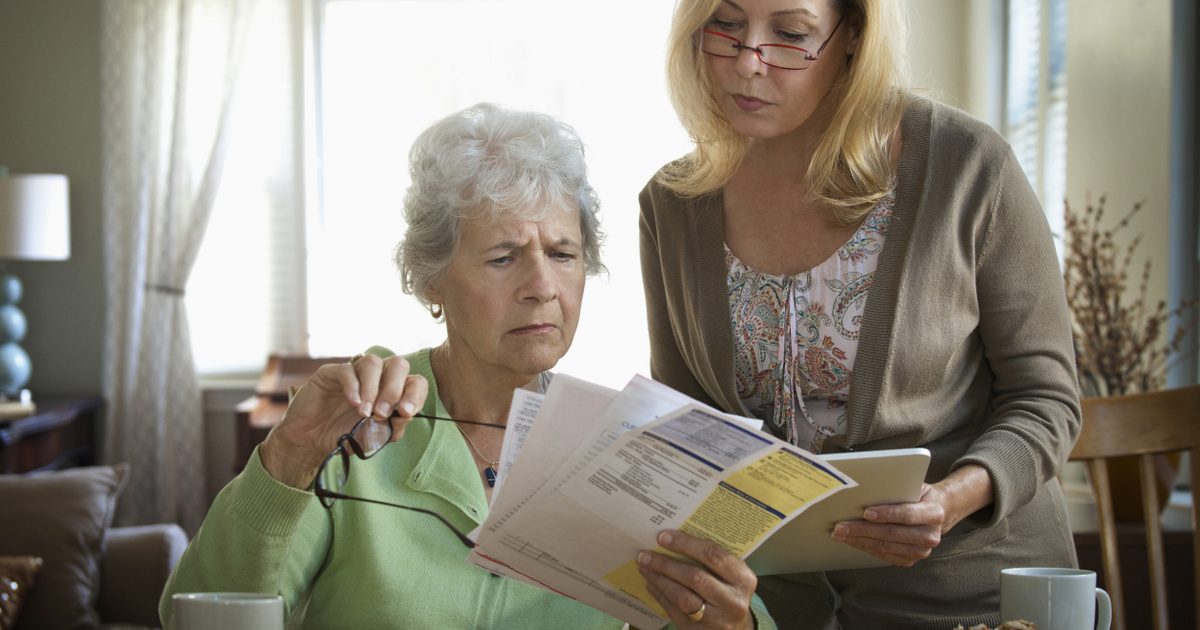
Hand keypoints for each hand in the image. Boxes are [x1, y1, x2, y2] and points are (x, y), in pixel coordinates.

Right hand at [259, 353, 427, 487]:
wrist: (312, 441)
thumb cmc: (347, 436)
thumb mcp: (376, 437)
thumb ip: (394, 426)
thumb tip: (405, 413)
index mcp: (393, 390)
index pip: (415, 382)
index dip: (415, 394)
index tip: (406, 412)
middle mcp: (377, 377)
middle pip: (398, 365)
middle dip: (394, 389)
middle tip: (382, 413)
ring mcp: (354, 372)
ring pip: (373, 363)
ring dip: (372, 389)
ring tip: (365, 413)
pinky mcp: (331, 373)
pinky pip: (346, 371)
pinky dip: (353, 387)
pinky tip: (354, 404)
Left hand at [637, 530, 755, 629]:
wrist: (737, 627)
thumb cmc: (730, 590)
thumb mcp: (731, 574)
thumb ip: (711, 558)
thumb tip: (673, 538)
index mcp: (743, 579)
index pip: (713, 556)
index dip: (686, 544)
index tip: (663, 537)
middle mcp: (733, 601)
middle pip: (695, 578)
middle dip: (666, 564)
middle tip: (645, 554)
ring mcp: (717, 620)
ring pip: (683, 598)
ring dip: (660, 580)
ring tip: (645, 568)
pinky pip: (675, 612)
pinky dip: (660, 595)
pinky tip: (651, 584)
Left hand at [830, 464, 993, 566]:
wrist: (940, 512)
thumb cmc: (920, 495)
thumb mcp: (915, 486)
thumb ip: (897, 488)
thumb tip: (865, 488)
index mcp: (934, 513)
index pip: (908, 514)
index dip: (887, 514)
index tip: (866, 512)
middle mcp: (931, 535)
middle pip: (892, 534)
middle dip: (863, 530)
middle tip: (841, 526)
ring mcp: (922, 551)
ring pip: (886, 547)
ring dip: (860, 541)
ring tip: (840, 534)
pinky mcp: (912, 560)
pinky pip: (885, 556)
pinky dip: (866, 548)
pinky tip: (852, 541)